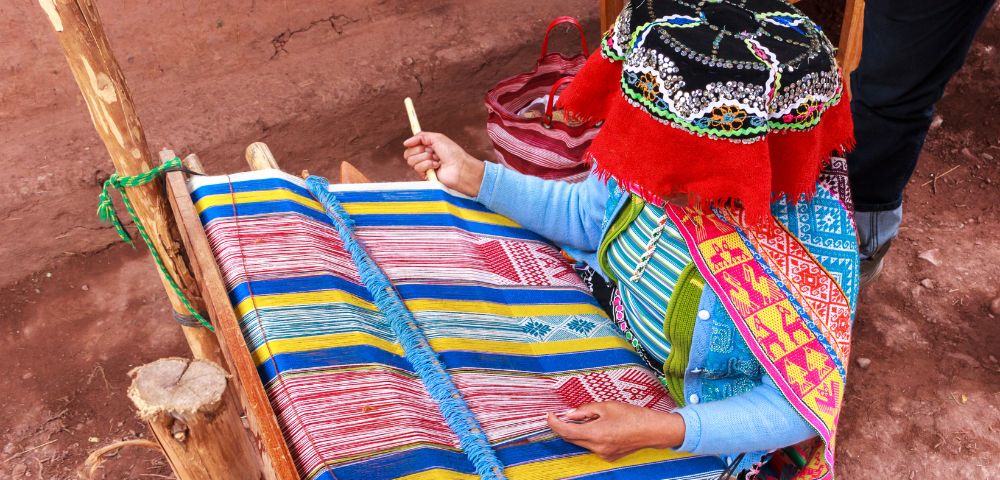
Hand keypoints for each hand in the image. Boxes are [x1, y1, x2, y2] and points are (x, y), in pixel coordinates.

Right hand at [403, 132, 484, 196]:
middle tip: (432, 152)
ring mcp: (424, 167)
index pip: (410, 145)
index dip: (414, 143)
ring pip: (411, 161)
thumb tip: (405, 143)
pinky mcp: (425, 176)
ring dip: (425, 158)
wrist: (459, 167)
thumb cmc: (452, 152)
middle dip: (420, 151)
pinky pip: (417, 168)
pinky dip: (427, 165)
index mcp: (427, 147)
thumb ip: (421, 136)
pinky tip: (437, 166)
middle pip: (408, 154)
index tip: (422, 143)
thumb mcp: (437, 138)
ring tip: (437, 160)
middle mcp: (424, 157)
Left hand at [546, 402, 685, 461]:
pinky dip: (589, 436)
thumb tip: (570, 414)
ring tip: (588, 418)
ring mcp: (603, 454)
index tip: (549, 415)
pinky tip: (598, 426)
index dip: (554, 423)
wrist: (653, 430)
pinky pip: (592, 446)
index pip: (566, 431)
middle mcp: (598, 447)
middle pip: (572, 438)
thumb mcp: (606, 406)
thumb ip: (585, 410)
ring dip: (579, 431)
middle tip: (565, 414)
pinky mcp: (609, 456)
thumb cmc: (632, 415)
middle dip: (566, 426)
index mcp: (596, 434)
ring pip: (582, 442)